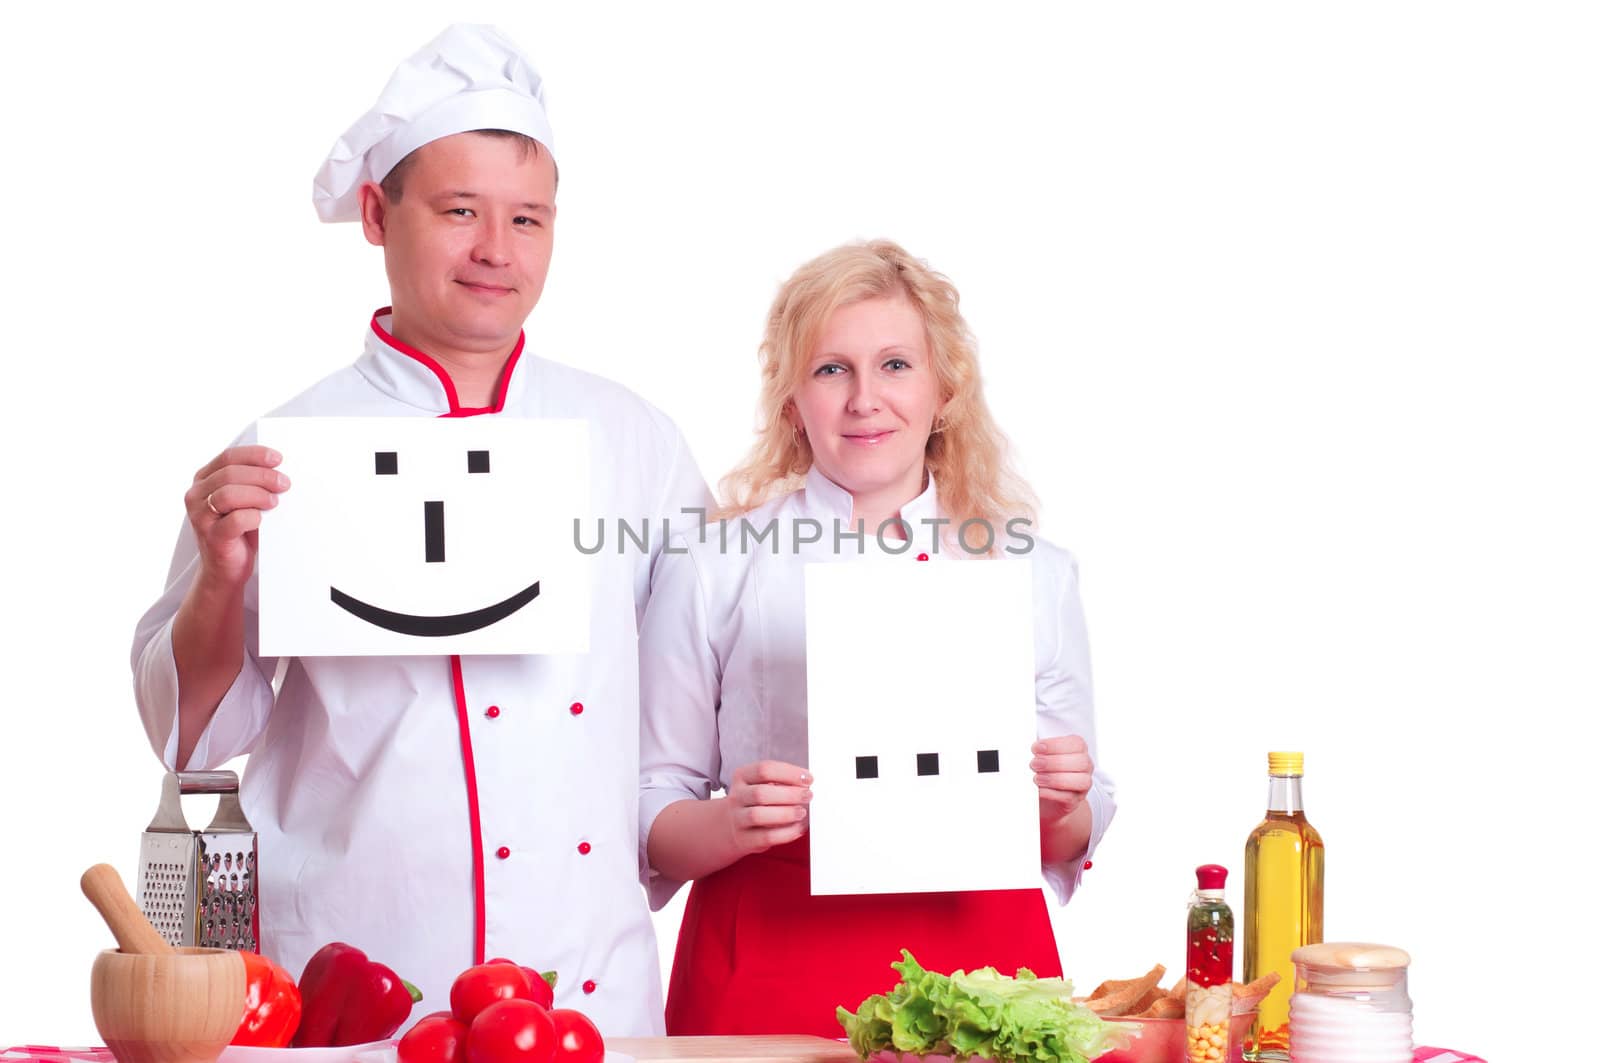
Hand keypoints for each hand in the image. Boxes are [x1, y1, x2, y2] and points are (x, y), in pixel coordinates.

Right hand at [185, 446, 289, 588]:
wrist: (227, 569)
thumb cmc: (239, 531)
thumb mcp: (244, 500)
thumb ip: (251, 483)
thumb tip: (279, 470)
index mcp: (204, 480)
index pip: (228, 457)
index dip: (254, 455)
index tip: (278, 458)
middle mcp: (197, 496)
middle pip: (230, 473)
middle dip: (262, 476)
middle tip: (284, 483)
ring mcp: (201, 517)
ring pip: (229, 494)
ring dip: (258, 495)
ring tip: (274, 502)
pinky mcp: (212, 537)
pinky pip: (235, 520)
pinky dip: (253, 517)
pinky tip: (261, 519)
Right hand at [724, 760, 811, 856]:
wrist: (731, 827)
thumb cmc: (754, 802)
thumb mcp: (760, 785)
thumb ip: (781, 781)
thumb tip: (806, 783)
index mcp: (742, 777)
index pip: (764, 769)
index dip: (789, 773)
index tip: (808, 778)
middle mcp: (737, 797)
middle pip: (761, 793)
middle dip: (789, 794)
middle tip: (808, 796)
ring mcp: (738, 819)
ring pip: (758, 815)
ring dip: (785, 813)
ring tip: (801, 812)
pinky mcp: (745, 839)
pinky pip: (766, 837)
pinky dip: (786, 833)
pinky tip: (798, 828)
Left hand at [1031, 735, 1092, 820]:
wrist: (1046, 797)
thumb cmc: (1045, 770)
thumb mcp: (1042, 755)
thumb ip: (1039, 750)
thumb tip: (1026, 747)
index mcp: (1078, 750)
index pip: (1076, 743)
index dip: (1056, 745)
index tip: (1036, 748)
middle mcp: (1085, 767)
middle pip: (1081, 762)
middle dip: (1054, 762)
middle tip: (1034, 764)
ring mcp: (1082, 785)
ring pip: (1081, 781)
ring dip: (1055, 778)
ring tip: (1036, 778)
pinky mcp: (1075, 801)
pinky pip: (1069, 797)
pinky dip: (1051, 793)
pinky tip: (1039, 789)